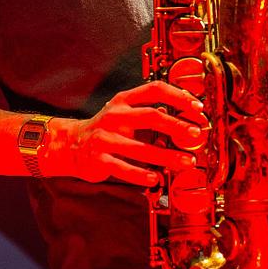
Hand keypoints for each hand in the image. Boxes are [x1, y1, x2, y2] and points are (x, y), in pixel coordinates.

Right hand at [41, 81, 205, 185]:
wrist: (71, 144)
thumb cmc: (107, 129)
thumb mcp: (124, 113)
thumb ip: (150, 113)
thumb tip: (186, 119)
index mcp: (124, 100)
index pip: (155, 90)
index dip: (178, 96)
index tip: (196, 107)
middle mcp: (115, 116)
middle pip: (151, 116)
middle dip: (176, 125)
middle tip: (195, 134)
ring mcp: (105, 137)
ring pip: (141, 148)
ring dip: (167, 156)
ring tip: (186, 161)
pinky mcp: (99, 159)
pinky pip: (123, 168)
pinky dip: (140, 174)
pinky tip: (155, 178)